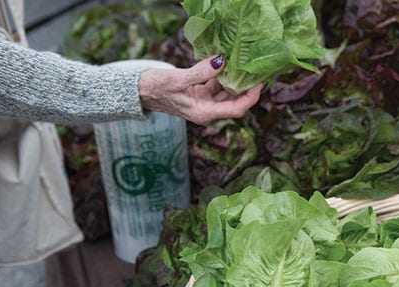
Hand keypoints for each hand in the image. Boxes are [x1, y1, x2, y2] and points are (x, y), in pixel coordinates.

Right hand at [137, 55, 262, 124]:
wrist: (138, 91)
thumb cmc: (155, 88)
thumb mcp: (179, 79)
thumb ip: (202, 72)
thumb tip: (222, 62)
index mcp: (204, 113)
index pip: (236, 110)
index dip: (251, 98)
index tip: (260, 84)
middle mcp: (206, 111)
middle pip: (235, 103)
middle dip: (247, 90)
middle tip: (258, 73)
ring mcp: (203, 103)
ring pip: (227, 95)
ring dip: (236, 83)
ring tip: (246, 68)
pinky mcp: (199, 95)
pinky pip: (217, 88)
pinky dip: (224, 78)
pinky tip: (228, 66)